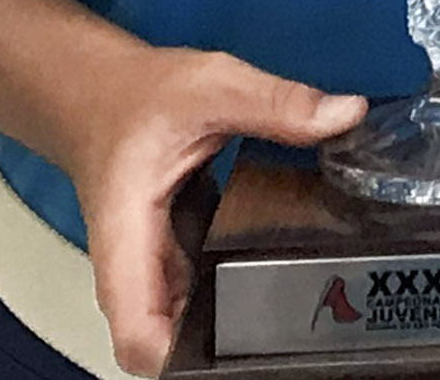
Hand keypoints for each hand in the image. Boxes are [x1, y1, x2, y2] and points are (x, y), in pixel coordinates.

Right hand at [50, 45, 362, 375]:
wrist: (98, 91)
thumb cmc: (134, 95)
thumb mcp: (210, 87)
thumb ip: (275, 104)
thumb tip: (341, 115)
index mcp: (126, 238)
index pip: (137, 336)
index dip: (179, 360)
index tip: (237, 347)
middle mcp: (131, 269)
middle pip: (161, 346)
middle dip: (213, 351)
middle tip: (284, 329)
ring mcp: (148, 270)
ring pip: (175, 329)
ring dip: (222, 328)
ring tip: (290, 308)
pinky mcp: (165, 261)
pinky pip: (190, 300)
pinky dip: (224, 299)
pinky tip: (273, 280)